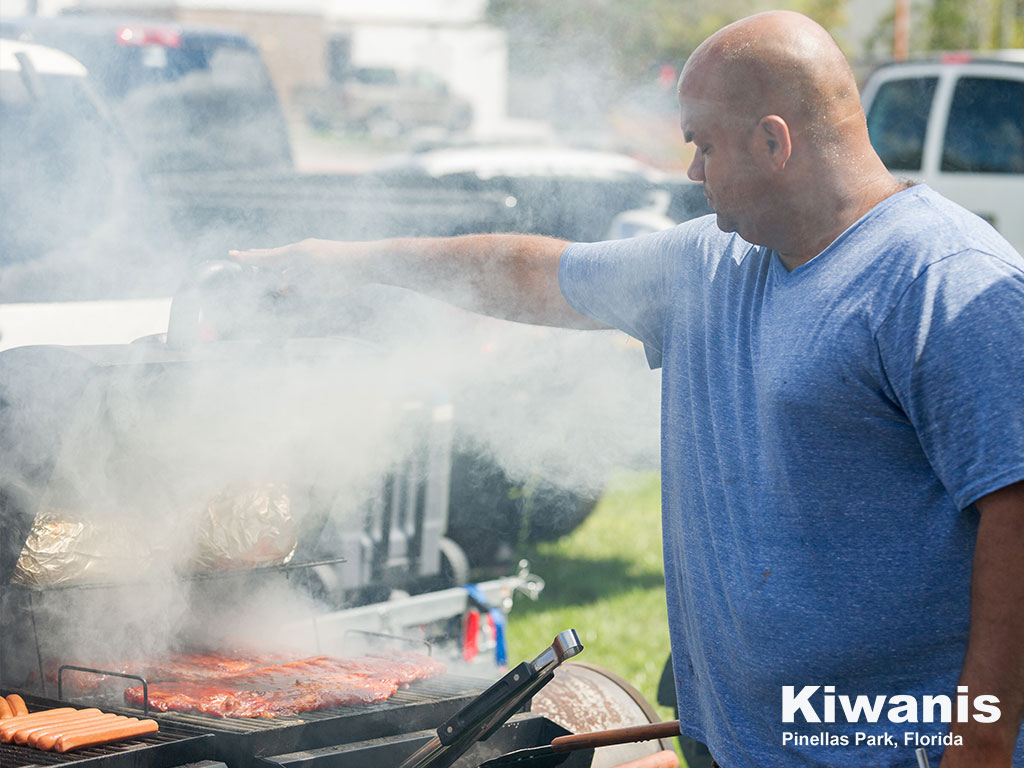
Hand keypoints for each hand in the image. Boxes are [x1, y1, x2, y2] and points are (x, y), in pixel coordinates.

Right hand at [229, 238, 362, 294]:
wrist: (368, 261)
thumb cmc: (340, 273)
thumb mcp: (313, 285)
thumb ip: (295, 287)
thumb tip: (282, 288)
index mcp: (296, 254)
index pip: (266, 258)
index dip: (248, 259)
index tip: (231, 254)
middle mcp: (303, 249)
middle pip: (277, 255)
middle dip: (261, 257)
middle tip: (245, 254)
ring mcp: (315, 250)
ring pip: (291, 260)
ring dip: (279, 265)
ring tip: (267, 264)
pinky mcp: (326, 254)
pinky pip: (303, 262)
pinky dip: (294, 269)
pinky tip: (295, 275)